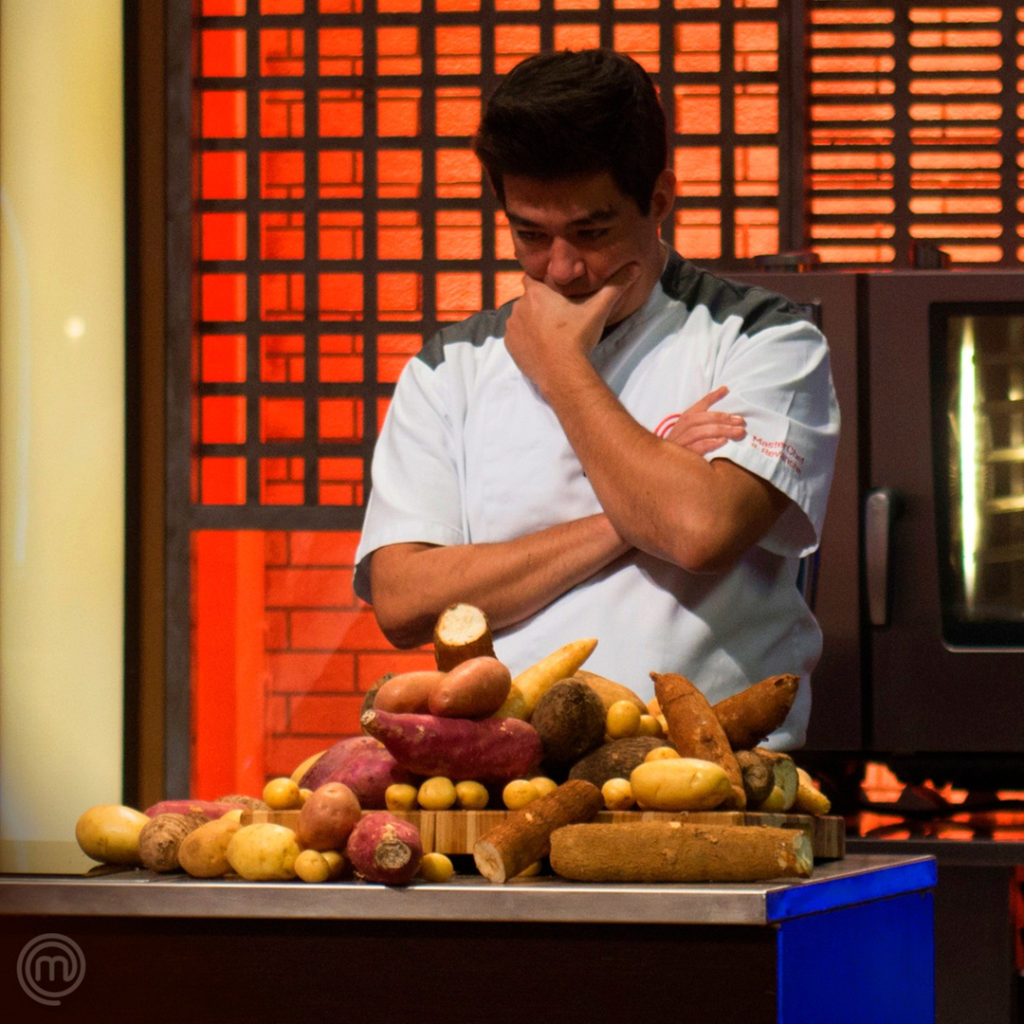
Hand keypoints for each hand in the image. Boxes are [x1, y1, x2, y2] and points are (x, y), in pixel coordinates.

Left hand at [504, 263, 640, 392]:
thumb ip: (615, 286)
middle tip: (557, 315)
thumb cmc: (577, 338)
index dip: (541, 282)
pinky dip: (525, 338)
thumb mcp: (597, 310)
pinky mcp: (510, 346)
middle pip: (527, 299)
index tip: (553, 290)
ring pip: (520, 317)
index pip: (531, 277)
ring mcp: (512, 328)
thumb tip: (636, 267)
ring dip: (531, 321)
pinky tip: (541, 344)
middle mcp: (519, 307)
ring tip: (550, 332)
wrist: (561, 373)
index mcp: (536, 294)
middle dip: (539, 304)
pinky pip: (516, 336)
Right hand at [662, 386, 745, 455]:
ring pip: (698, 432)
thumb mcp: (694, 434)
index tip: (725, 390)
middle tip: (740, 421)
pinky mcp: (681, 458)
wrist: (669, 470)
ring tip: (738, 432)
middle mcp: (679, 431)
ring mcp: (678, 444)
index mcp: (683, 423)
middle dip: (721, 418)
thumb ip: (708, 421)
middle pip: (698, 419)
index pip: (697, 407)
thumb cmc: (686, 451)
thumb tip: (724, 398)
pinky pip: (695, 448)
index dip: (711, 397)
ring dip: (720, 430)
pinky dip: (710, 443)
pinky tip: (723, 442)